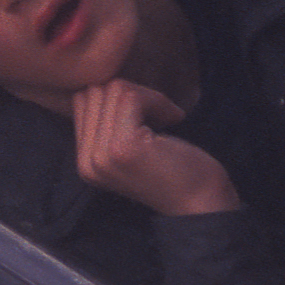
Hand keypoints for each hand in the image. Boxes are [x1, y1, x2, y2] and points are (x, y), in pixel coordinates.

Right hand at [71, 81, 239, 217]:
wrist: (202, 204)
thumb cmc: (174, 169)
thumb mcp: (129, 147)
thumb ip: (108, 123)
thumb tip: (103, 80)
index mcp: (84, 161)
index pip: (82, 100)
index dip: (117, 97)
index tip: (146, 114)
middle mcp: (86, 161)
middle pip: (94, 91)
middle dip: (131, 93)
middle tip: (159, 114)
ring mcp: (102, 154)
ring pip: (112, 90)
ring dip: (148, 96)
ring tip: (166, 118)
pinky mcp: (123, 146)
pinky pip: (130, 96)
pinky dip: (158, 100)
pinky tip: (174, 119)